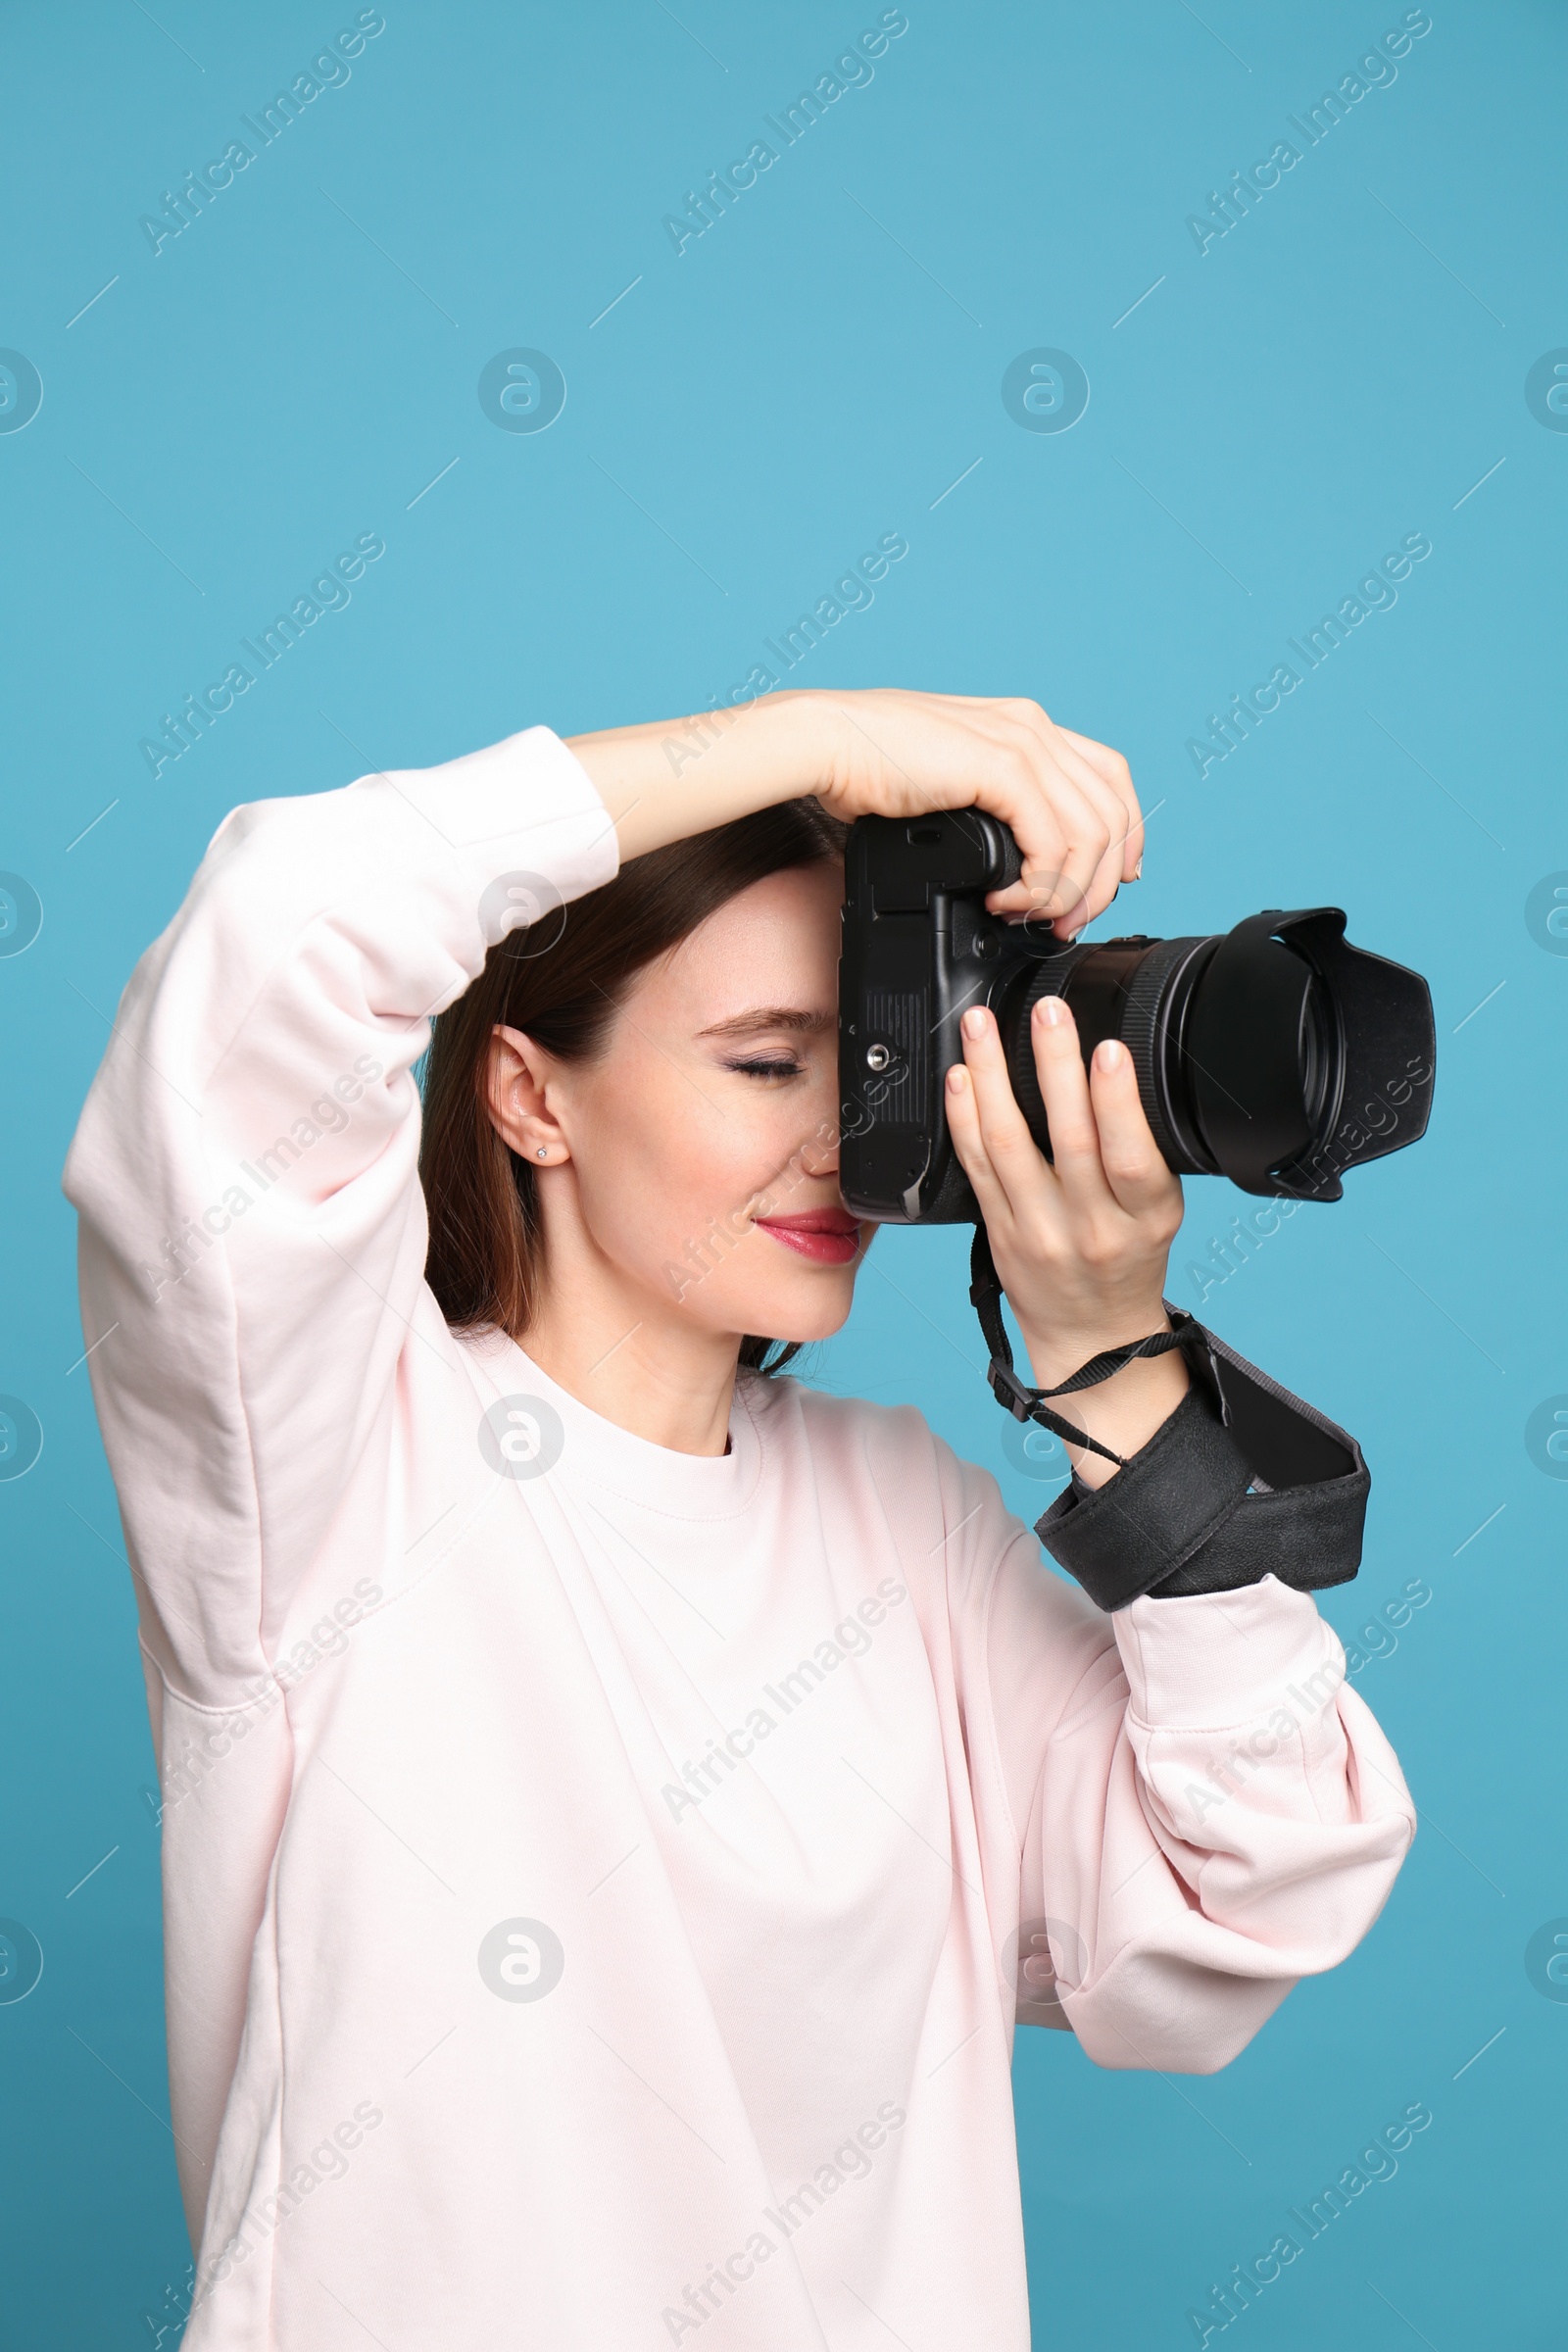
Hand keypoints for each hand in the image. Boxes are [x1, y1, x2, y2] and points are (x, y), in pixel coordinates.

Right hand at [571, 689, 1143, 940]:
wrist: (824, 742)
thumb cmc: (868, 767)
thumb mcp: (949, 785)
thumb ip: (991, 809)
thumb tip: (1014, 863)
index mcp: (1027, 727)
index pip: (1111, 781)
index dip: (1124, 838)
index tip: (1109, 885)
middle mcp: (1034, 728)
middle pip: (1114, 811)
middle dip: (1102, 881)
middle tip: (1068, 922)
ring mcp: (1021, 743)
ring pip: (1090, 833)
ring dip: (1071, 891)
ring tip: (1035, 919)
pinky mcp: (999, 767)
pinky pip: (1051, 841)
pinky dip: (1039, 884)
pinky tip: (1006, 901)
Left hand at [945, 993, 1187, 1485]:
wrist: (1092, 1338)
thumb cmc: (1128, 1263)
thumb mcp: (1158, 1212)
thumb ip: (1138, 1153)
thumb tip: (1116, 1066)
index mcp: (1144, 1217)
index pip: (1130, 1156)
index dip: (1117, 1102)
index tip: (1109, 1049)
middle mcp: (1089, 1227)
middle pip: (1066, 1139)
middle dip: (1054, 1066)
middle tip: (1047, 1011)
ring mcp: (1036, 1231)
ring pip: (1006, 1145)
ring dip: (992, 1075)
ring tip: (982, 1025)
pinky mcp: (997, 1231)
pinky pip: (974, 1166)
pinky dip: (963, 1116)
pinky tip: (959, 1077)